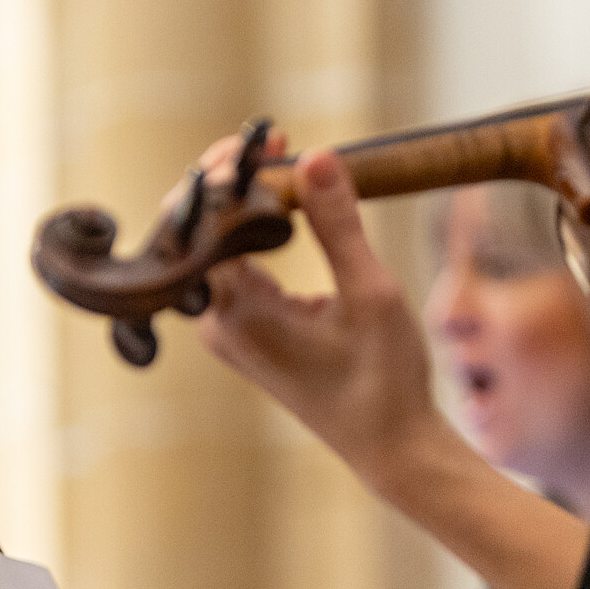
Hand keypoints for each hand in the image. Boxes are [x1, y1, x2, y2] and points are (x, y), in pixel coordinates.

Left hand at [194, 139, 453, 492]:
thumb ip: (338, 224)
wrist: (392, 448)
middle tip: (279, 144)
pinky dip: (255, 232)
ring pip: (214, 246)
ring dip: (245, 202)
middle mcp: (217, 323)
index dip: (233, 171)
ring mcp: (226, 330)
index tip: (275, 140)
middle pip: (198, 229)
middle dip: (232, 179)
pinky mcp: (244, 333)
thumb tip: (317, 156)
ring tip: (287, 166)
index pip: (206, 222)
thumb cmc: (386, 381)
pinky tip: (286, 206)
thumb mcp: (371, 294)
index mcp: (237, 314)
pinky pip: (232, 267)